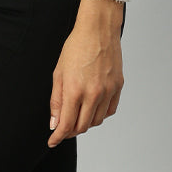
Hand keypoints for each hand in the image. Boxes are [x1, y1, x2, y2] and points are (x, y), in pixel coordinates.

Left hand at [47, 0, 124, 146]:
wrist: (98, 30)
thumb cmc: (75, 48)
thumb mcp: (58, 73)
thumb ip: (56, 101)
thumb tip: (55, 123)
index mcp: (75, 90)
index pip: (66, 124)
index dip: (58, 137)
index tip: (53, 141)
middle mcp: (94, 94)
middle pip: (82, 127)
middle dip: (70, 131)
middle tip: (63, 127)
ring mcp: (108, 91)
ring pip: (96, 121)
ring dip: (85, 123)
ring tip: (77, 115)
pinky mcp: (118, 87)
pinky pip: (109, 111)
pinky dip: (100, 114)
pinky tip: (92, 108)